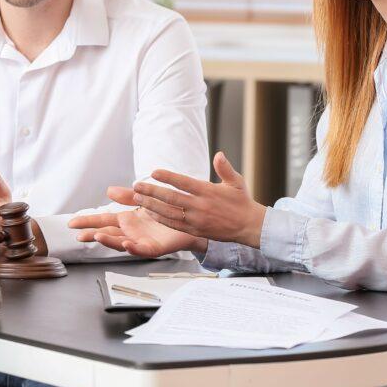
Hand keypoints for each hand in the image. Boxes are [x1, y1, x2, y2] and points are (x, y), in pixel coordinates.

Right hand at [68, 186, 206, 257]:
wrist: (189, 220)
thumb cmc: (165, 211)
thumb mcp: (143, 200)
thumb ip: (127, 196)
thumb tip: (108, 190)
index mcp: (126, 220)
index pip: (102, 220)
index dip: (88, 222)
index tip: (71, 223)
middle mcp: (130, 232)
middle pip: (108, 233)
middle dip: (93, 234)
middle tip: (79, 235)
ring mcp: (141, 241)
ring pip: (121, 243)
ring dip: (110, 241)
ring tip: (98, 236)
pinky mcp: (155, 247)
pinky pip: (142, 250)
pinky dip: (133, 248)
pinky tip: (126, 244)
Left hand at [133, 152, 266, 247]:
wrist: (249, 226)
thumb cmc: (241, 201)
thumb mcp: (236, 181)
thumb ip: (225, 168)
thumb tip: (219, 154)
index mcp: (208, 191)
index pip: (184, 183)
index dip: (168, 177)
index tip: (154, 172)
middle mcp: (201, 206)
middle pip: (171, 198)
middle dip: (152, 192)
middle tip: (137, 186)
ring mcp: (197, 220)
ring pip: (169, 213)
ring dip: (152, 206)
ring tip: (138, 198)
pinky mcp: (195, 231)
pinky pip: (174, 225)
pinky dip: (160, 219)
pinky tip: (150, 213)